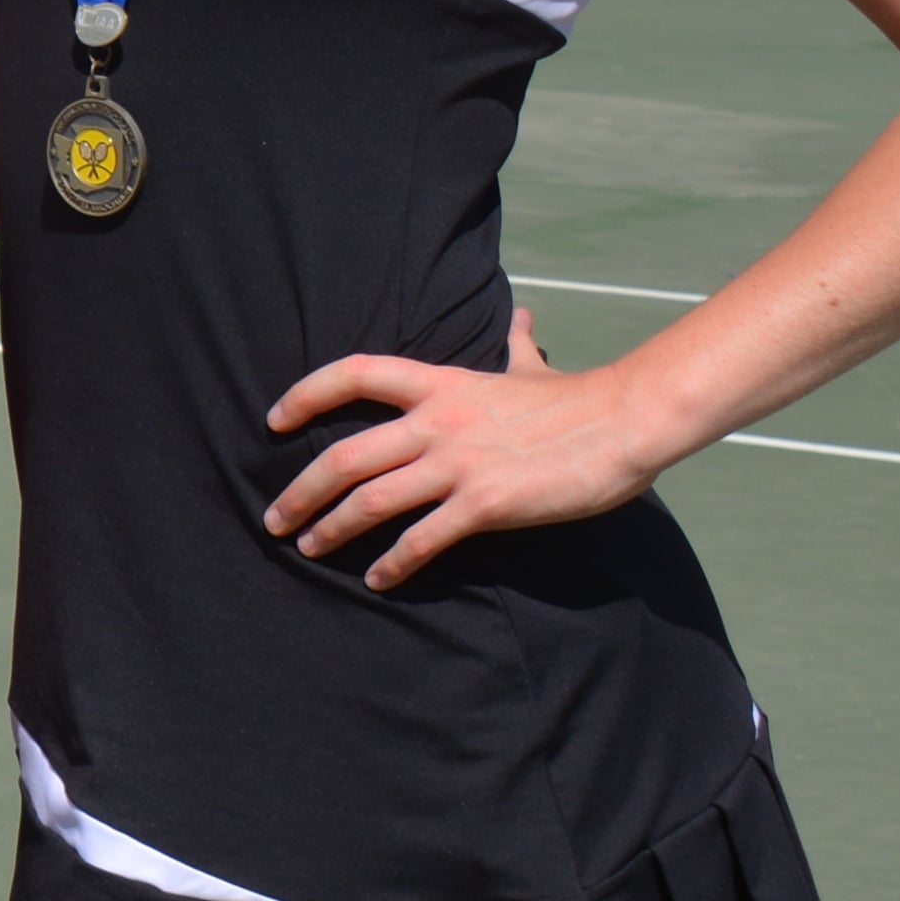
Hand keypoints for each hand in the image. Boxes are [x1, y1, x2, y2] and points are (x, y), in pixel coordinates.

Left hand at [260, 301, 667, 586]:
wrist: (626, 422)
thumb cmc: (580, 398)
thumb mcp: (534, 365)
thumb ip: (515, 346)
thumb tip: (520, 320)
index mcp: (441, 383)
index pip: (354, 374)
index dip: (305, 394)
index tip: (273, 420)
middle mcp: (438, 421)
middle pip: (343, 456)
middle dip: (298, 492)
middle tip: (273, 519)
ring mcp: (458, 463)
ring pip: (369, 500)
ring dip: (330, 530)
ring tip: (308, 550)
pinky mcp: (485, 504)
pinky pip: (421, 540)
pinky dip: (392, 564)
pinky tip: (378, 580)